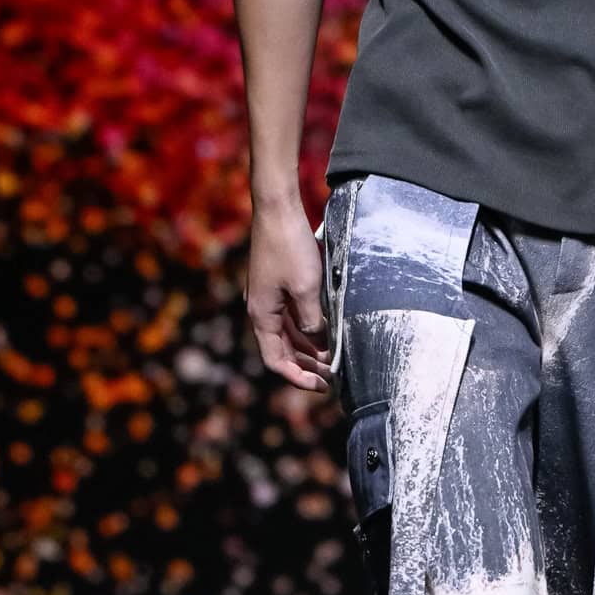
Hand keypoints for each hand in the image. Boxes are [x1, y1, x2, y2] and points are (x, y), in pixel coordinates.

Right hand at [246, 196, 332, 392]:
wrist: (277, 208)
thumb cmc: (289, 246)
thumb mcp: (306, 289)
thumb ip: (313, 321)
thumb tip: (321, 344)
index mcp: (261, 315)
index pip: (275, 360)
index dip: (297, 377)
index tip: (322, 386)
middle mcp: (261, 310)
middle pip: (281, 350)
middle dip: (306, 366)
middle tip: (333, 377)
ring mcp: (268, 297)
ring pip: (288, 334)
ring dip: (308, 349)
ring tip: (334, 358)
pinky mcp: (277, 285)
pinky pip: (291, 316)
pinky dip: (307, 329)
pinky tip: (326, 332)